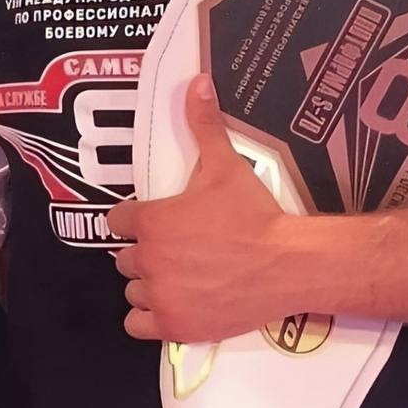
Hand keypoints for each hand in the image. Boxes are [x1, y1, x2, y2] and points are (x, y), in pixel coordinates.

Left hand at [107, 75, 295, 341]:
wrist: (289, 263)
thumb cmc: (254, 213)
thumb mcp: (224, 164)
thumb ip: (203, 123)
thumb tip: (197, 81)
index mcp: (150, 220)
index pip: (117, 220)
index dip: (136, 218)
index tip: (157, 221)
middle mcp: (147, 259)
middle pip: (125, 256)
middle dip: (145, 252)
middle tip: (176, 248)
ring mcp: (160, 296)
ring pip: (133, 290)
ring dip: (148, 285)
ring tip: (178, 276)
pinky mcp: (176, 326)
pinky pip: (139, 326)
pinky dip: (150, 318)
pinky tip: (172, 304)